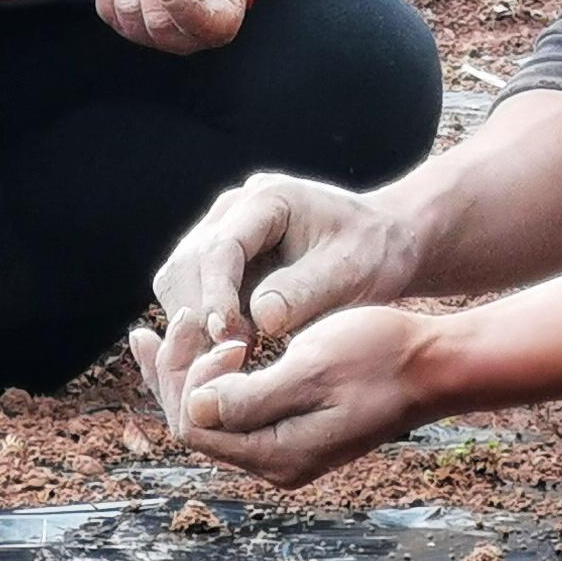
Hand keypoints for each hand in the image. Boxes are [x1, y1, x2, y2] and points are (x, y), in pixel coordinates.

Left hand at [131, 304, 436, 486]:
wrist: (435, 363)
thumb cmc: (380, 356)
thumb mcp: (312, 369)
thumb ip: (250, 397)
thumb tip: (193, 410)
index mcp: (279, 454)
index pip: (196, 424)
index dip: (188, 377)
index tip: (215, 329)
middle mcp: (276, 462)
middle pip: (196, 425)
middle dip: (172, 376)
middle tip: (160, 326)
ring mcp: (285, 447)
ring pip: (210, 417)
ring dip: (184, 376)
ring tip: (154, 335)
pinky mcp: (294, 428)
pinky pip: (234, 409)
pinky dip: (211, 379)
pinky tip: (198, 351)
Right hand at [135, 171, 421, 417]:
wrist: (383, 244)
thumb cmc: (372, 252)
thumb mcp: (350, 270)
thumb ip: (305, 291)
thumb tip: (258, 319)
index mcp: (267, 199)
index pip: (221, 248)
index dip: (218, 296)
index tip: (229, 338)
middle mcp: (234, 210)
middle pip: (188, 263)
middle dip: (201, 315)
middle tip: (227, 361)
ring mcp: (222, 233)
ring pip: (178, 280)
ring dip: (194, 324)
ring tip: (229, 359)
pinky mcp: (220, 262)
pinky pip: (190, 294)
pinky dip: (200, 326)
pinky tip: (227, 352)